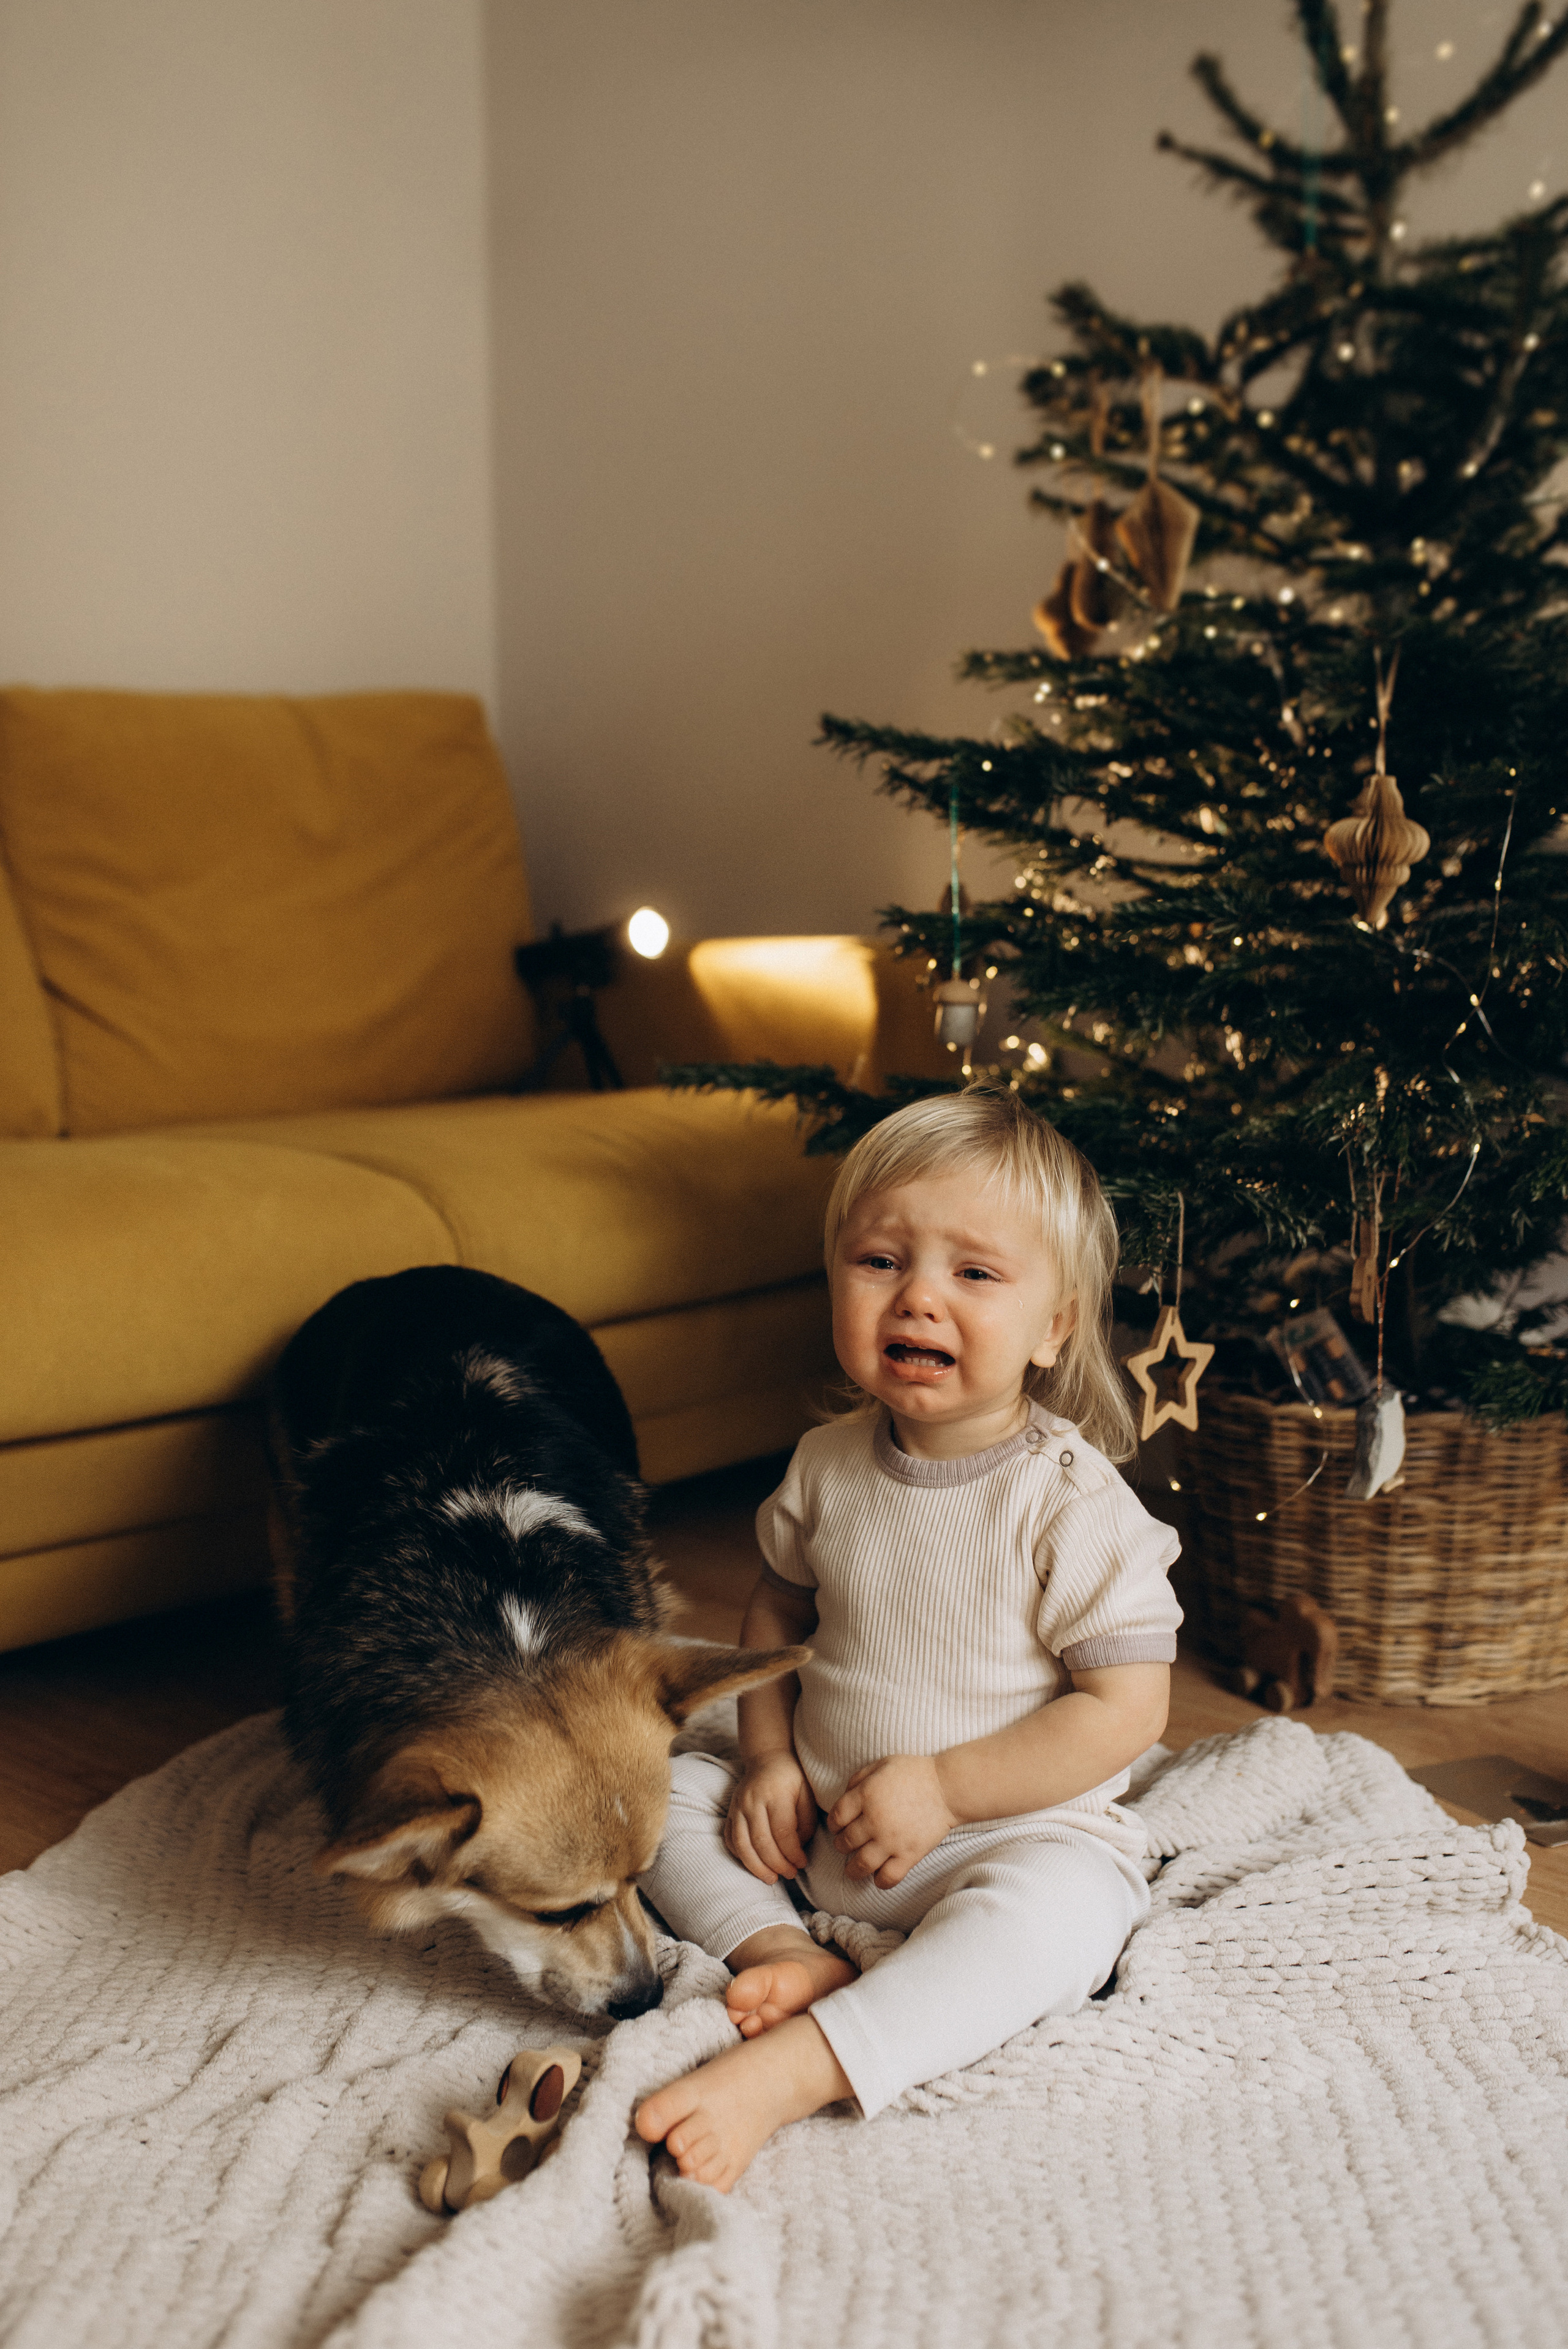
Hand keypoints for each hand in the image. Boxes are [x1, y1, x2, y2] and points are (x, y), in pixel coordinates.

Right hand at [725, 1752, 818, 1884]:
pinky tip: (754, 1865)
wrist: (767, 1757)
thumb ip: (805, 1822)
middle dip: (777, 1864)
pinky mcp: (730, 1812)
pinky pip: (731, 1839)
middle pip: (761, 1842)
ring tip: (771, 1878)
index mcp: (774, 1794)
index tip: (802, 1863)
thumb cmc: (792, 1777)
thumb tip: (798, 1850)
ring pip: (742, 1844)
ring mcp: (737, 1807)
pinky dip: (740, 1856)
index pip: (782, 1833)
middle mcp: (752, 1801)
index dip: (792, 1854)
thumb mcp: (807, 1793)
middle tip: (790, 1874)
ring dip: (756, 1866)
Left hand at [827, 1754, 956, 1889]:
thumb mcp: (881, 1765)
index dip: (833, 1824)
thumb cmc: (914, 1773)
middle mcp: (874, 1820)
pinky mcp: (909, 1855)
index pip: (836, 1817)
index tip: (837, 1827)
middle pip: (845, 1842)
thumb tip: (844, 1797)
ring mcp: (892, 1840)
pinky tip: (878, 1876)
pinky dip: (880, 1881)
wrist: (948, 1788)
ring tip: (853, 1869)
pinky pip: (888, 1878)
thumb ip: (858, 1779)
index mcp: (866, 1795)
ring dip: (852, 1869)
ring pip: (861, 1864)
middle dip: (842, 1845)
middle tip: (846, 1845)